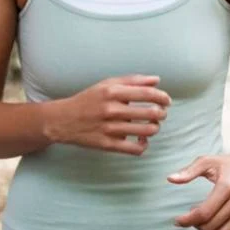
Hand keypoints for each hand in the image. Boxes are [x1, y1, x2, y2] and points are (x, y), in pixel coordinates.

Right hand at [42, 75, 170, 155]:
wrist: (63, 120)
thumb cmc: (88, 100)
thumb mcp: (107, 84)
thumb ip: (132, 81)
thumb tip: (156, 80)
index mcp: (112, 92)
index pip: (147, 93)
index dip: (162, 97)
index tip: (167, 100)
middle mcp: (112, 109)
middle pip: (150, 113)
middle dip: (161, 114)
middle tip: (161, 114)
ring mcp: (110, 128)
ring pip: (146, 131)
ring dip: (154, 128)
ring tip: (152, 126)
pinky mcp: (108, 145)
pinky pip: (135, 149)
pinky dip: (144, 145)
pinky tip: (141, 140)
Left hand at [168, 152, 229, 229]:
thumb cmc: (229, 163)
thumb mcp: (207, 161)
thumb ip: (188, 171)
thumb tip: (169, 179)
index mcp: (227, 187)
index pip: (203, 213)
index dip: (187, 220)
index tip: (177, 220)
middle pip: (210, 227)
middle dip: (196, 225)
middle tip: (192, 216)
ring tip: (203, 220)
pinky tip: (216, 222)